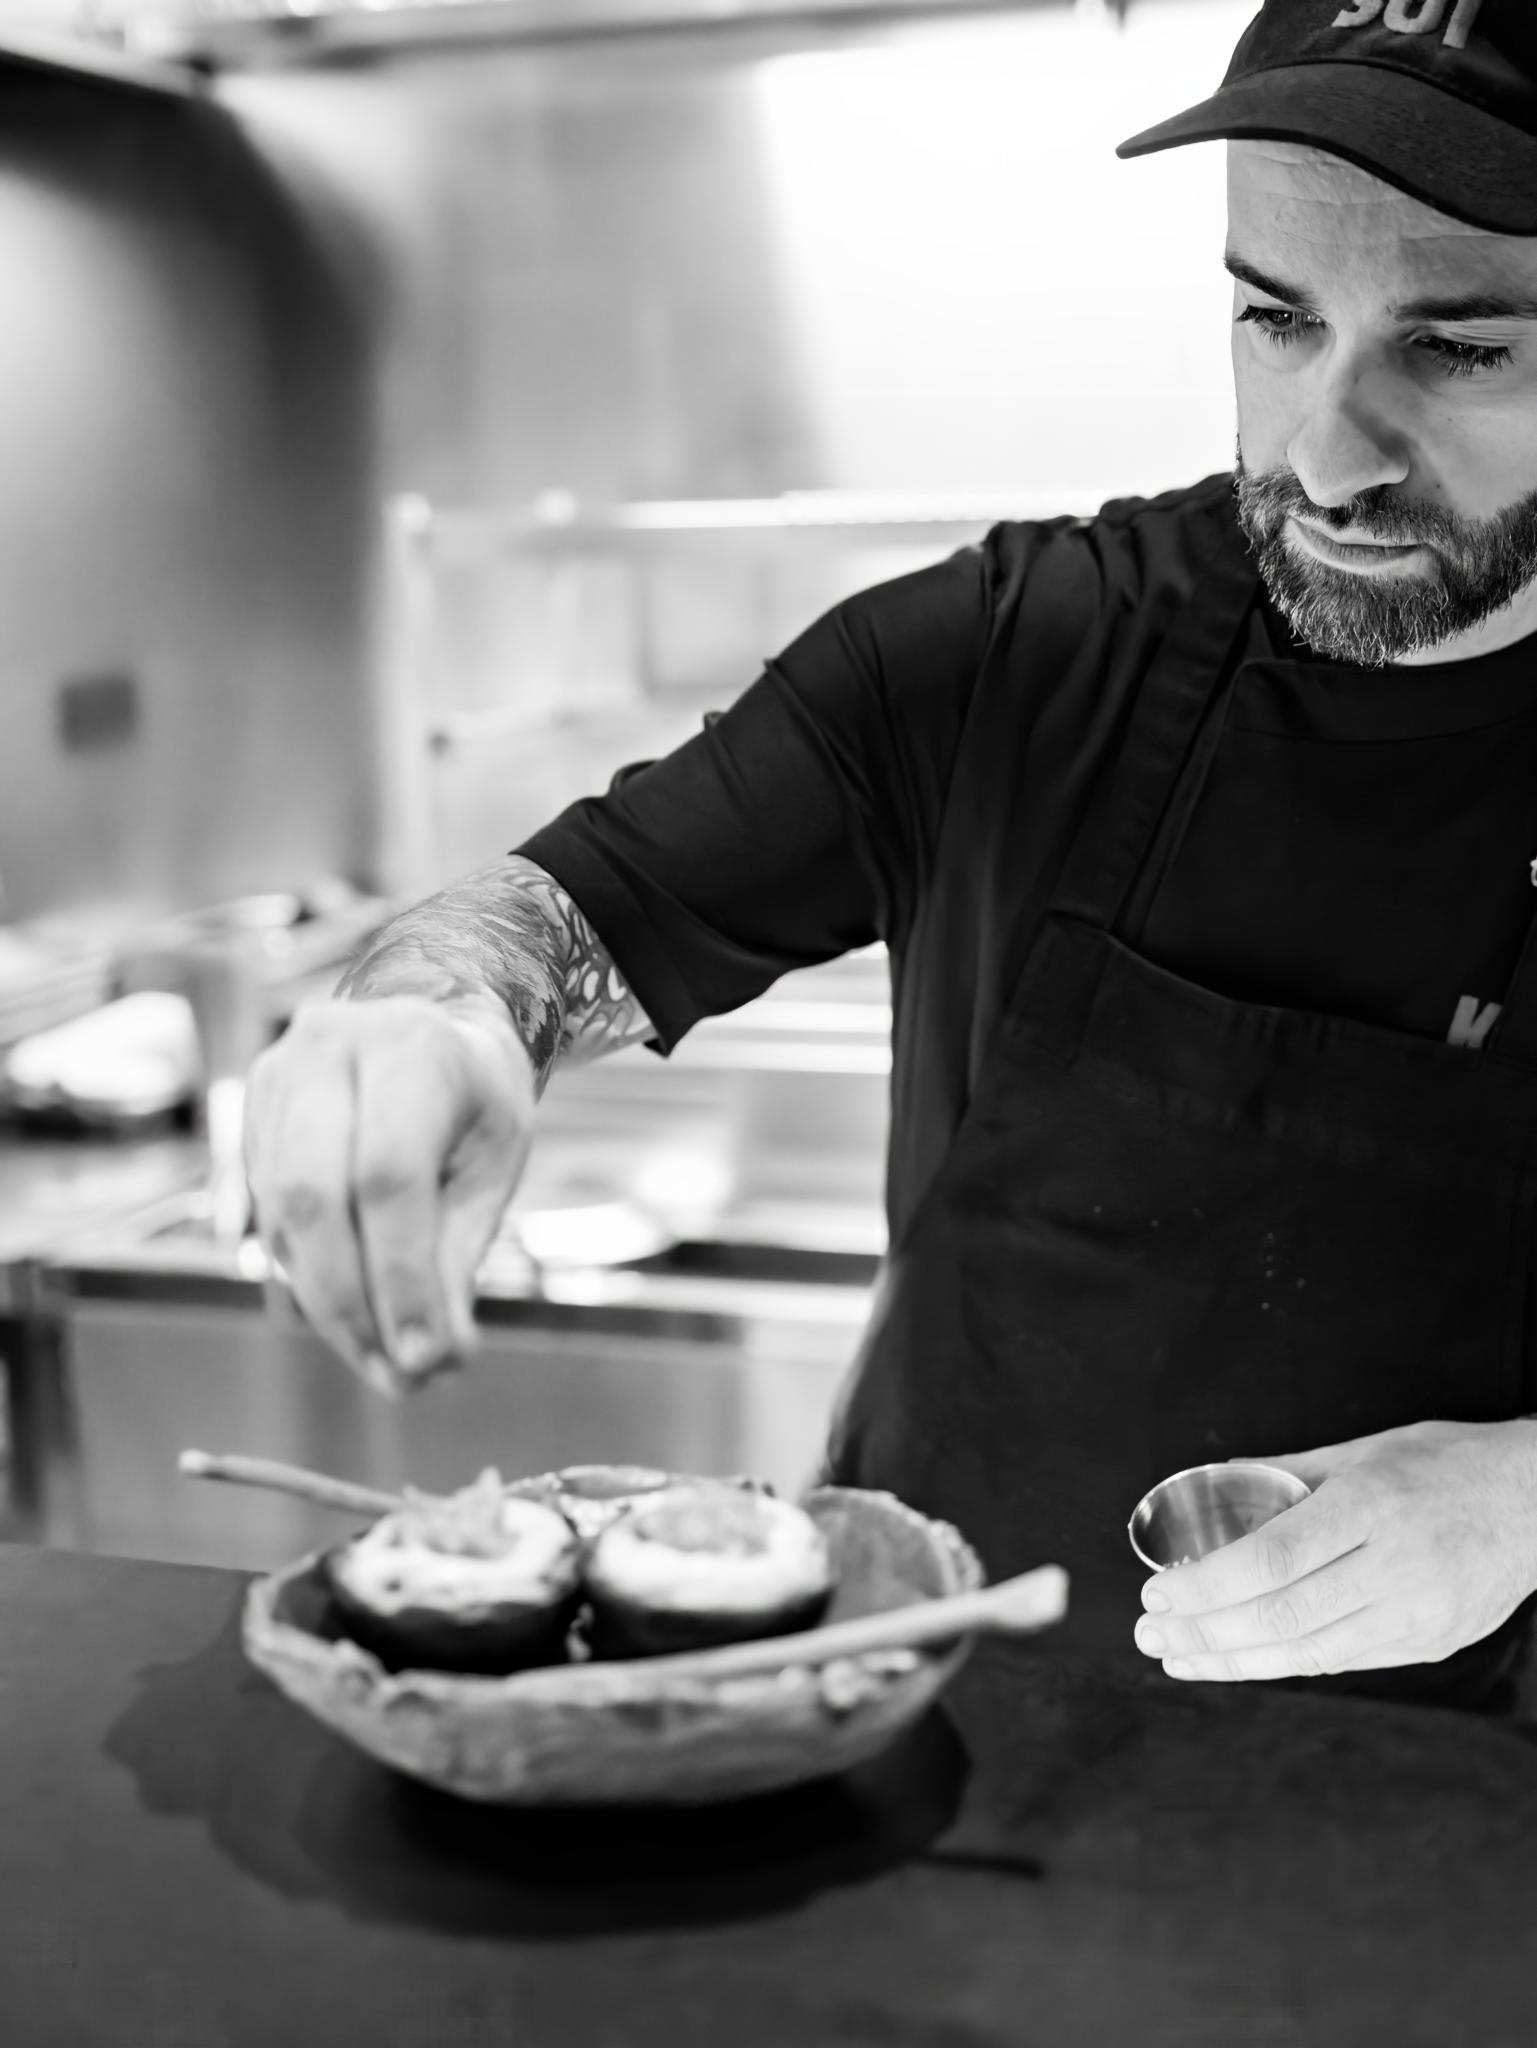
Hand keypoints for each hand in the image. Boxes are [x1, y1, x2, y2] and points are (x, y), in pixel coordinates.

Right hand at [243, 992, 535, 1395]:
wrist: (429, 1029)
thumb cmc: (475, 1103)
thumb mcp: (493, 1166)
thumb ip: (457, 1253)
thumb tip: (432, 1358)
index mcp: (409, 1045)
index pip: (388, 1175)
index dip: (401, 1276)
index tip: (426, 1360)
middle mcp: (327, 1048)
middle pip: (312, 1195)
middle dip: (350, 1302)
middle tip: (397, 1376)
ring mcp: (275, 1077)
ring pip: (280, 1213)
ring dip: (327, 1304)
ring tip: (382, 1363)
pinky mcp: (247, 1114)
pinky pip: (265, 1214)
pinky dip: (306, 1277)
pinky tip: (351, 1320)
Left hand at [1134, 1420, 1536, 1681]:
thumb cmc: (1446, 1464)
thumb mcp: (1366, 1449)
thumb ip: (1289, 1470)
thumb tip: (1215, 1479)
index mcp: (1371, 1506)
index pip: (1274, 1558)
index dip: (1209, 1583)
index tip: (1159, 1590)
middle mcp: (1395, 1566)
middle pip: (1283, 1613)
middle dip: (1205, 1631)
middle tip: (1149, 1633)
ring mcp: (1417, 1614)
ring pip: (1308, 1651)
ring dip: (1232, 1660)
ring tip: (1177, 1658)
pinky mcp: (1429, 1644)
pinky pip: (1342, 1660)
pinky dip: (1282, 1662)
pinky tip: (1238, 1660)